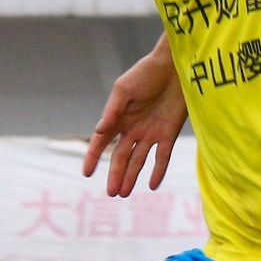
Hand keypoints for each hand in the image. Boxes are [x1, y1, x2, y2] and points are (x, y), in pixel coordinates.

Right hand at [83, 50, 188, 196]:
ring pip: (139, 160)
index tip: (86, 172)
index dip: (93, 157)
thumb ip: (112, 111)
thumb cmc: (146, 74)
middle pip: (121, 157)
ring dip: (131, 177)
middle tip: (111, 193)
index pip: (102, 142)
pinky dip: (157, 171)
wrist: (174, 67)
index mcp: (118, 118)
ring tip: (123, 193)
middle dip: (115, 174)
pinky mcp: (168, 134)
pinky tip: (151, 185)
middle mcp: (133, 129)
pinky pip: (162, 157)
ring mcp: (151, 133)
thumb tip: (99, 132)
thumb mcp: (124, 90)